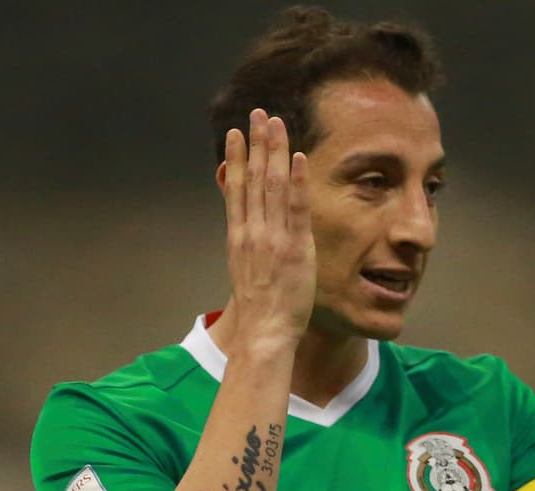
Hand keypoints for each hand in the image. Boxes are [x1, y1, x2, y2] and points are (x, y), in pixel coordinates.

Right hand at [223, 109, 315, 345]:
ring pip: (272, 185)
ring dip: (274, 151)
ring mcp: (272, 237)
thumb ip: (247, 243)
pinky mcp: (294, 247)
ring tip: (276, 123)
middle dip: (256, 144)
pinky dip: (297, 181)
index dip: (237, 158)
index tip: (238, 134)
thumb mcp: (245, 269)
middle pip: (253, 178)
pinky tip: (298, 158)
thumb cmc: (260, 308)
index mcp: (239, 236)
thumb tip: (246, 227)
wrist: (264, 331)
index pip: (236, 188)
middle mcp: (251, 231)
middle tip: (259, 114)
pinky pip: (296, 208)